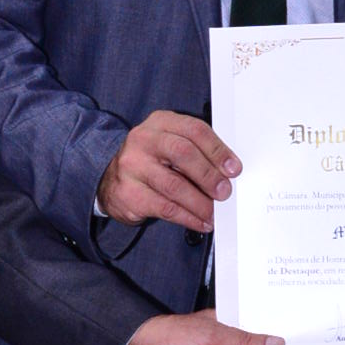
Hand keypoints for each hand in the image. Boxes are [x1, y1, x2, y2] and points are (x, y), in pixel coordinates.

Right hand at [97, 114, 239, 234]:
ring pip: (174, 185)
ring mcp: (133, 166)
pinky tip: (200, 222)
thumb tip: (226, 173)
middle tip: (224, 191)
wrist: (110, 181)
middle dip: (209, 175)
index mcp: (160, 123)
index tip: (233, 168)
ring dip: (200, 202)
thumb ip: (195, 151)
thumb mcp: (169, 144)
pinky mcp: (129, 193)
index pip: (194, 130)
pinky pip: (165, 207)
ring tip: (213, 212)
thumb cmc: (149, 161)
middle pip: (183, 153)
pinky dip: (188, 217)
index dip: (217, 150)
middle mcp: (144, 140)